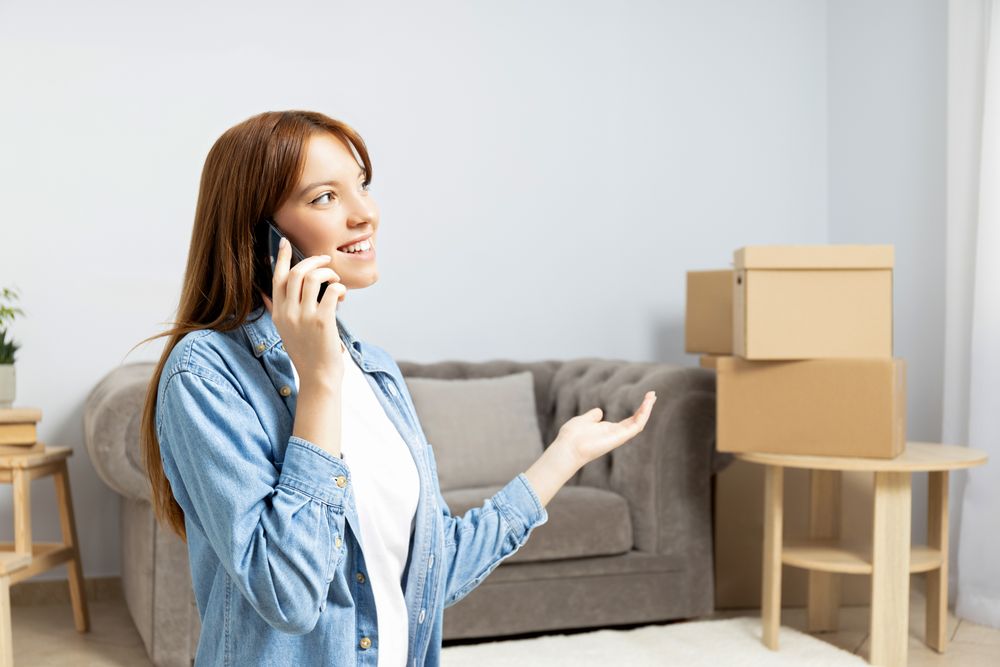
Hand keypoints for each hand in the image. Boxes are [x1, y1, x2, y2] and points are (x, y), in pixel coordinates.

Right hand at [261, 237, 346, 383]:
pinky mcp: (322, 322)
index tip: (286, 242)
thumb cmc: (306, 353)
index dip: (282, 257)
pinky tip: (341, 296)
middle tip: (325, 262)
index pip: (277, 278)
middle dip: (313, 261)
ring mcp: (304, 317)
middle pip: (297, 273)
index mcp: (278, 313)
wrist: (318, 377)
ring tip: (335, 281)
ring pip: (313, 278)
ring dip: (328, 273)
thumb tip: (267, 294)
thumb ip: (278, 311)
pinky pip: (330, 292)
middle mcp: (288, 313)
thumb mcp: (285, 331)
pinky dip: (338, 288)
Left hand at [555, 391, 657, 466]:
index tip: (645, 398)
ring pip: (639, 423)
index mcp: (608, 430)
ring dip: (647, 409)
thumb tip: (599, 411)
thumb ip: (592, 416)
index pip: (629, 420)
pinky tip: (646, 404)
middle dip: (646, 408)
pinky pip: (635, 426)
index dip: (638, 410)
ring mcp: (618, 437)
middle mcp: (616, 434)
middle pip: (637, 421)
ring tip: (652, 396)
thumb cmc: (572, 436)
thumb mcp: (584, 421)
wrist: (567, 448)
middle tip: (653, 394)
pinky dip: (642, 415)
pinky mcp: (619, 438)